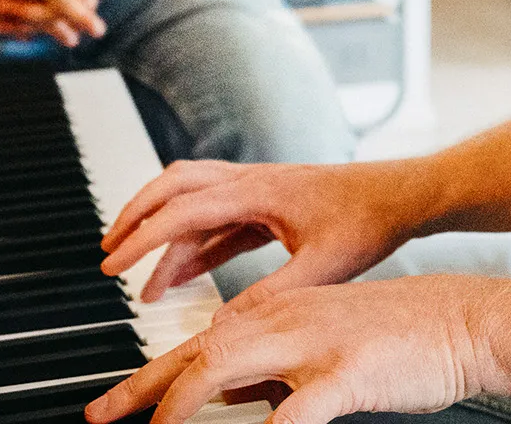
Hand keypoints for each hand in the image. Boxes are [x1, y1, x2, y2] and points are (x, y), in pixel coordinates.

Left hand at [85, 275, 492, 423]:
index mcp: (273, 317)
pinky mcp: (348, 372)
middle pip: (194, 353)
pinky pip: (298, 407)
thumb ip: (267, 370)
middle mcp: (282, 322)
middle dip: (140, 390)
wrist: (459, 321)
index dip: (143, 382)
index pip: (193, 349)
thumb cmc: (392, 341)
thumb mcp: (316, 348)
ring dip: (184, 403)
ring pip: (228, 364)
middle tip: (98, 419)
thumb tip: (219, 395)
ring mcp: (313, 343)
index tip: (105, 410)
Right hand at [100, 160, 416, 307]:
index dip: (142, 239)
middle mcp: (248, 181)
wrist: (402, 196)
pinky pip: (215, 219)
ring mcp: (256, 188)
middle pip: (171, 189)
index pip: (181, 211)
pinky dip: (192, 245)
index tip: (112, 265)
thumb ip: (271, 297)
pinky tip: (182, 278)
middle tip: (108, 255)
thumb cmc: (368, 222)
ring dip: (162, 233)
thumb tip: (223, 329)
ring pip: (189, 199)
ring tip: (142, 279)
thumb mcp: (321, 267)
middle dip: (134, 220)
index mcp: (256, 191)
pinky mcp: (266, 202)